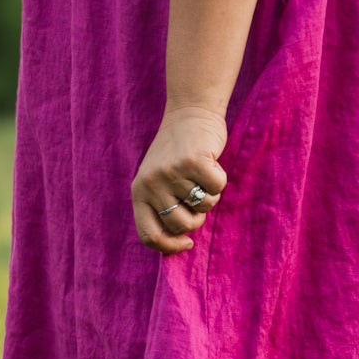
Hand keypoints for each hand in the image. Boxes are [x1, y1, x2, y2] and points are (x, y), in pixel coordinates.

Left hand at [132, 105, 228, 254]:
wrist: (189, 112)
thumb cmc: (177, 152)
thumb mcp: (158, 180)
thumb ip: (162, 206)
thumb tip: (178, 242)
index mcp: (139, 192)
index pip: (149, 235)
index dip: (170, 246)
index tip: (187, 243)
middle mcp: (152, 183)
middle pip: (181, 225)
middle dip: (197, 217)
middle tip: (198, 197)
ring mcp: (172, 172)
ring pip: (204, 206)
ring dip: (210, 194)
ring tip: (201, 174)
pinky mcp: (193, 161)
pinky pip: (216, 187)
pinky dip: (219, 179)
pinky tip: (210, 162)